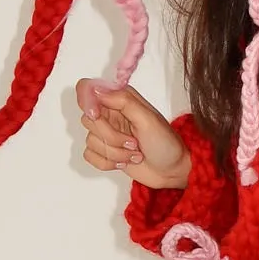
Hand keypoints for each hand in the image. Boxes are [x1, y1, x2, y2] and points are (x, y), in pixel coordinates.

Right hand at [76, 81, 191, 189]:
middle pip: (88, 119)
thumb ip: (123, 101)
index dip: (87, 101)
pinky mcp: (104, 151)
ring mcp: (106, 132)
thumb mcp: (148, 118)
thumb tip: (97, 90)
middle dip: (111, 137)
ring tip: (135, 153)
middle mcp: (111, 113)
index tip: (96, 115)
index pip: (88, 88)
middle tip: (134, 142)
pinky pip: (89, 155)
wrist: (172, 170)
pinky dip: (108, 163)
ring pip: (90, 140)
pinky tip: (125, 162)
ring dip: (115, 153)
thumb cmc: (165, 143)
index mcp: (120, 98)